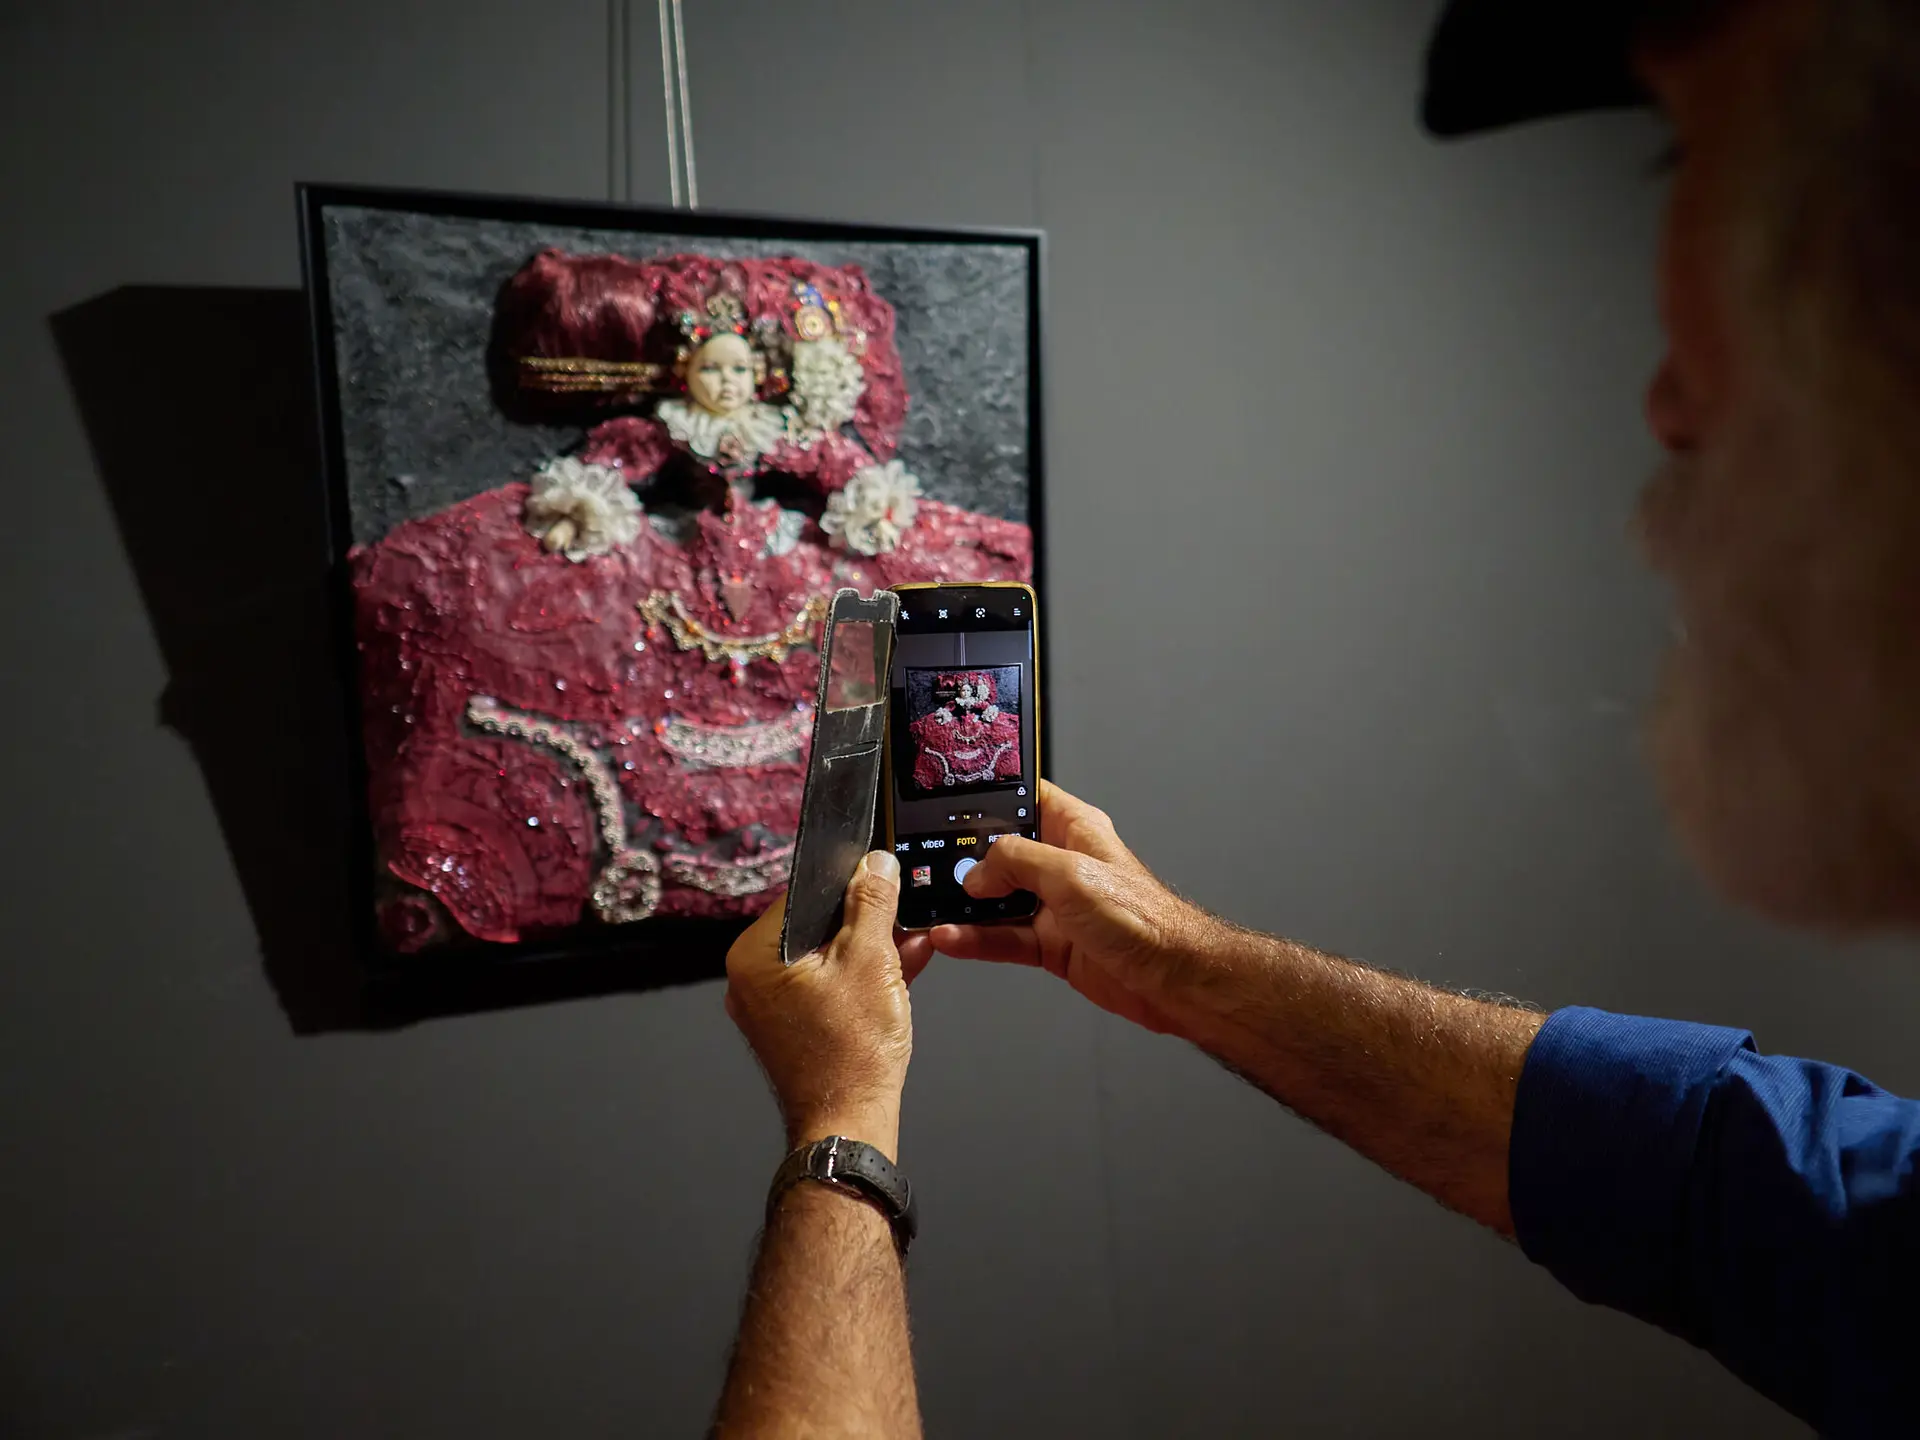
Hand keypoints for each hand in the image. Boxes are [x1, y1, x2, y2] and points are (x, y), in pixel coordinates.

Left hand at [726, 853, 935, 1158]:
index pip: (803, 893)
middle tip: (903, 913)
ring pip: (827, 957)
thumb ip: (872, 904)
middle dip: (865, 919)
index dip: (848, 881)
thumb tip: (877, 863)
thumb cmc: (853, 1050)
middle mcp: (752, 980)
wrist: (850, 1125)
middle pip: (816, 925)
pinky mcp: (796, 1029)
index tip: (882, 876)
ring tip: (912, 940)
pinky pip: (830, 986)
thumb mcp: (871, 960)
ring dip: (872, 948)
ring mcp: (773, 1008)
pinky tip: (903, 966)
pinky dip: (863, 976)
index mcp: (755, 956)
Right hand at [932, 782, 1228, 1037]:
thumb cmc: (1145, 919)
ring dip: (964, 906)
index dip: (989, 798)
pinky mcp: (1050, 944)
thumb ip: (1018, 862)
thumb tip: (978, 870)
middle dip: (965, 860)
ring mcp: (1055, 906)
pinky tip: (952, 938)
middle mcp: (1062, 864)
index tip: (949, 802)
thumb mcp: (1071, 874)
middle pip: (1000, 852)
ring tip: (930, 906)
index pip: (1024, 798)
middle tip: (928, 864)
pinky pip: (1002, 937)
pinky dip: (975, 939)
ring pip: (996, 899)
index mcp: (1073, 829)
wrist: (1171, 979)